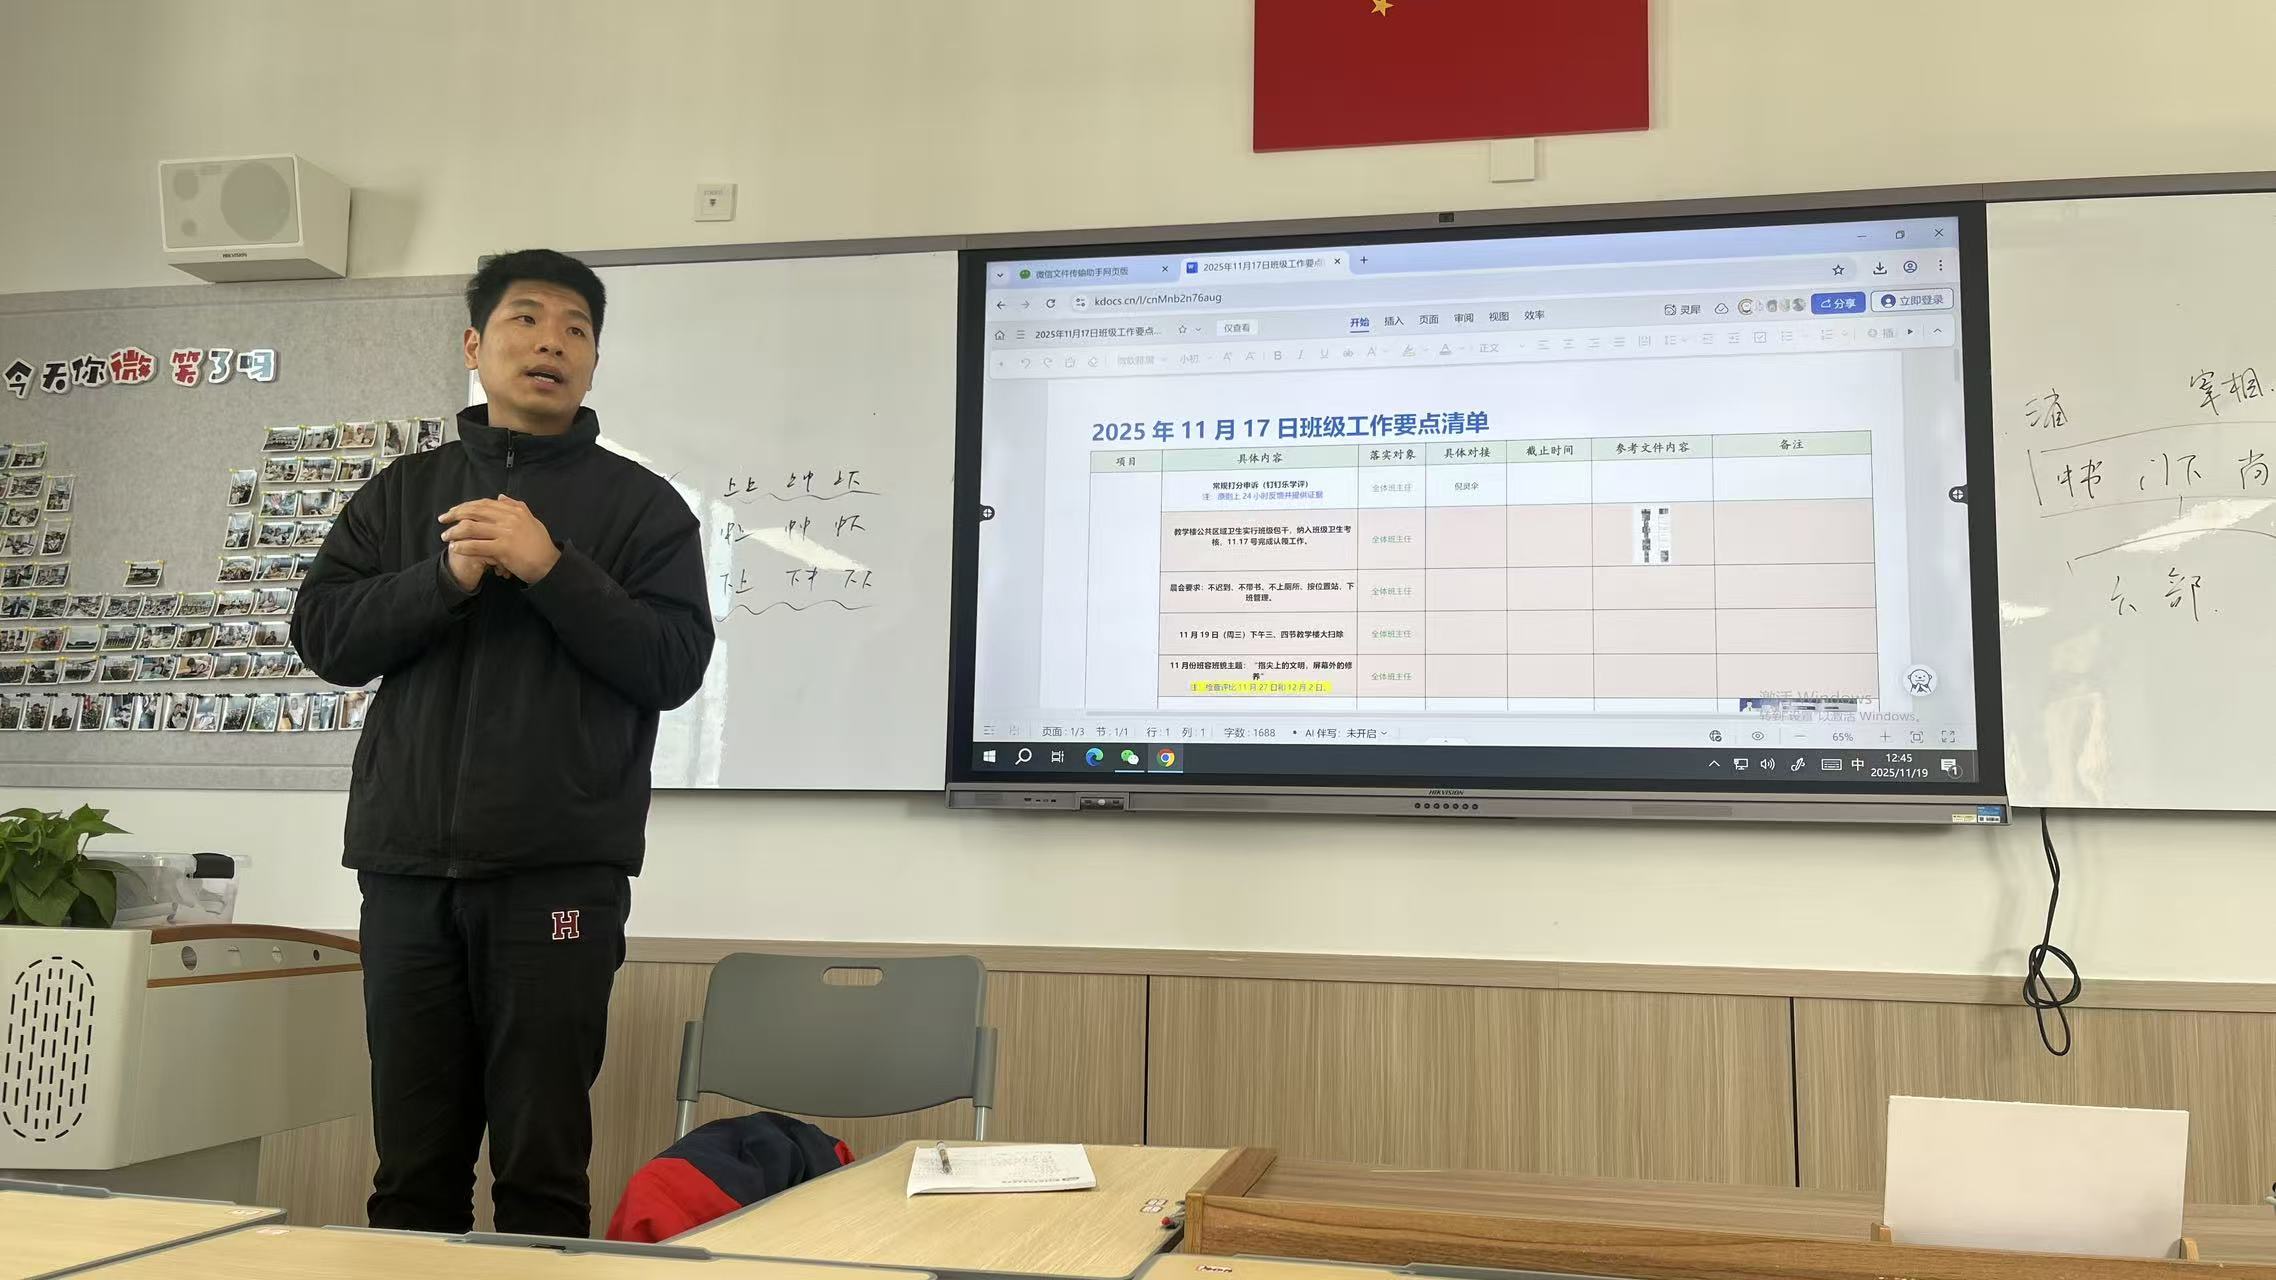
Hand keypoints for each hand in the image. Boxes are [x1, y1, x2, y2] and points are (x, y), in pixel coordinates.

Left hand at [439, 496, 561, 582]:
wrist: (549, 564)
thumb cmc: (540, 544)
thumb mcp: (530, 520)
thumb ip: (516, 506)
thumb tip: (500, 497)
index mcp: (514, 510)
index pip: (483, 504)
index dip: (465, 506)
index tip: (453, 511)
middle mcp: (508, 518)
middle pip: (474, 512)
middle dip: (455, 514)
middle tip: (443, 519)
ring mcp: (505, 533)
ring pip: (472, 527)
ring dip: (454, 531)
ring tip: (445, 536)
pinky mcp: (502, 548)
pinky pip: (476, 545)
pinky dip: (463, 546)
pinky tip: (455, 547)